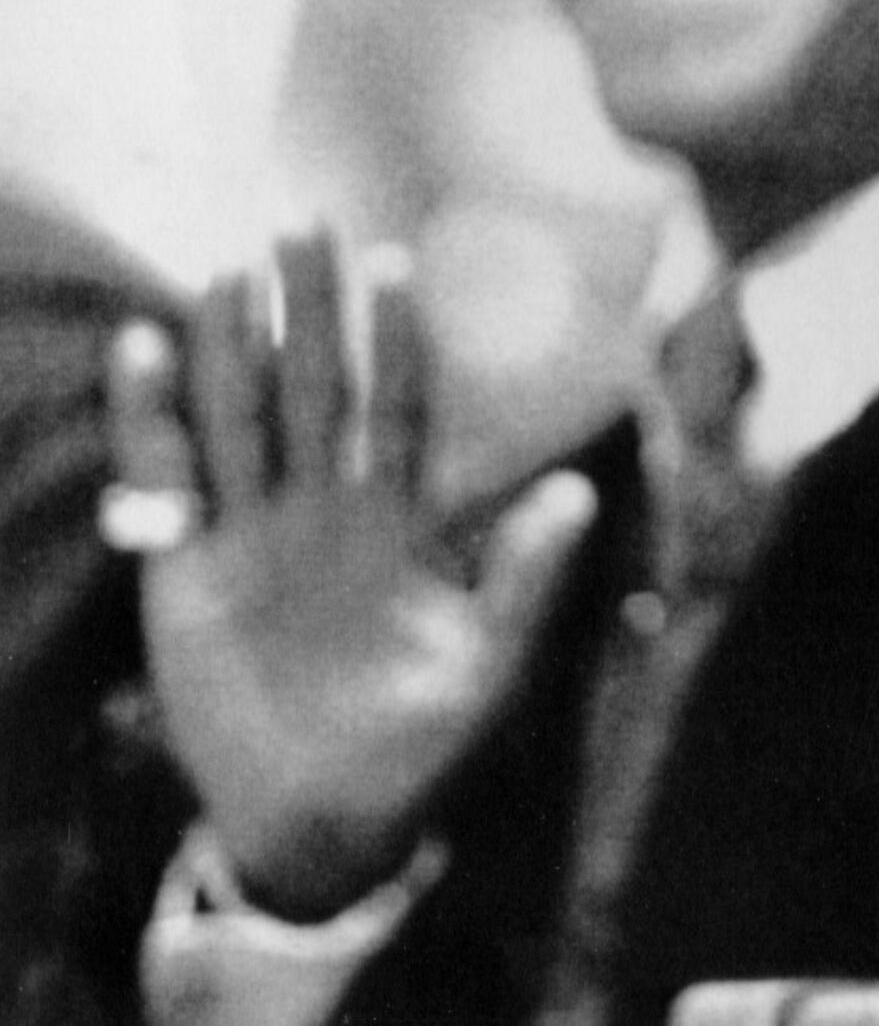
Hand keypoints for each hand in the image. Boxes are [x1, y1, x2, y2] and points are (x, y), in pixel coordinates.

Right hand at [105, 229, 597, 918]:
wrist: (327, 815)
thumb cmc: (421, 740)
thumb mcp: (487, 664)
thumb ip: (526, 576)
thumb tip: (578, 490)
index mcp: (404, 514)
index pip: (402, 403)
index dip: (400, 337)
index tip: (397, 260)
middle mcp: (328, 503)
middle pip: (317, 383)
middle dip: (310, 307)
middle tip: (299, 220)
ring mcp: (254, 528)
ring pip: (242, 413)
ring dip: (231, 343)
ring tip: (226, 269)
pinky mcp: (186, 566)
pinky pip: (167, 476)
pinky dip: (151, 417)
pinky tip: (144, 348)